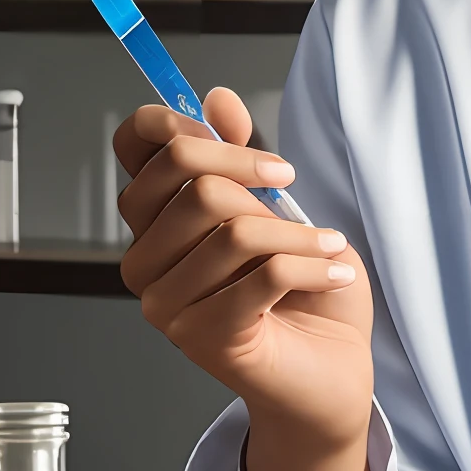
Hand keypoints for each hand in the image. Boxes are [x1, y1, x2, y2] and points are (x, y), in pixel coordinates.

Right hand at [116, 88, 375, 470]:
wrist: (332, 373)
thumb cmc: (306, 294)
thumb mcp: (282, 210)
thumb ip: (245, 158)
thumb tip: (218, 97)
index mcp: (156, 221)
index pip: (134, 148)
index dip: (177, 124)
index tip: (239, 137)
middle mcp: (146, 261)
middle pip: (192, 183)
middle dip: (259, 176)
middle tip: (295, 190)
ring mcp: (167, 304)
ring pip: (236, 229)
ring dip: (302, 234)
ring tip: (330, 249)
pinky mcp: (204, 338)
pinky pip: (264, 274)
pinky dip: (315, 265)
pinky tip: (336, 273)